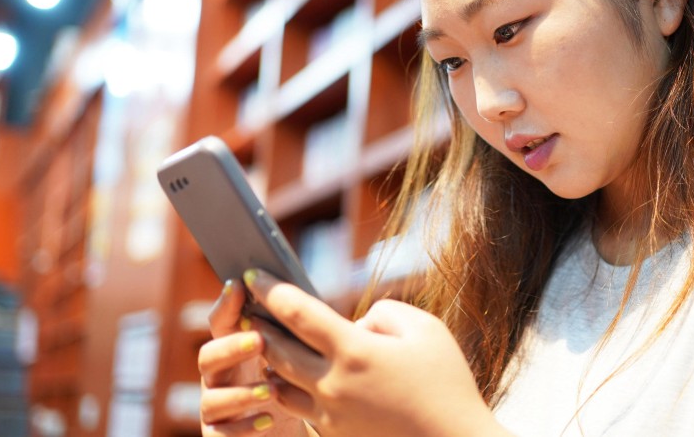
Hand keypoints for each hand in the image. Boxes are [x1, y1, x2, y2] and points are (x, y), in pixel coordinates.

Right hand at [198, 278, 310, 434]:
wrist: (289, 433)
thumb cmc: (296, 390)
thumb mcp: (297, 361)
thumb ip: (294, 337)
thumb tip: (315, 305)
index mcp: (234, 352)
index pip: (221, 324)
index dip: (225, 305)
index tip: (238, 285)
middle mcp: (219, 378)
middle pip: (208, 357)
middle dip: (231, 347)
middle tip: (259, 340)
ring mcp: (215, 409)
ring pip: (211, 398)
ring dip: (240, 393)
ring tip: (269, 390)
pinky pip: (220, 434)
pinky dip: (244, 426)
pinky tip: (268, 420)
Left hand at [244, 269, 510, 436]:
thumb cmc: (446, 382)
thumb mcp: (426, 329)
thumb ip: (384, 313)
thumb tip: (354, 323)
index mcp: (355, 351)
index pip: (297, 313)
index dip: (270, 289)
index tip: (253, 274)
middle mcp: (333, 385)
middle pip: (275, 349)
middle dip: (258, 324)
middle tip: (247, 306)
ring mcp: (330, 415)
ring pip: (277, 383)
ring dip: (269, 361)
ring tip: (268, 342)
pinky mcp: (334, 435)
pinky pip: (297, 409)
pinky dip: (288, 389)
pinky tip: (292, 377)